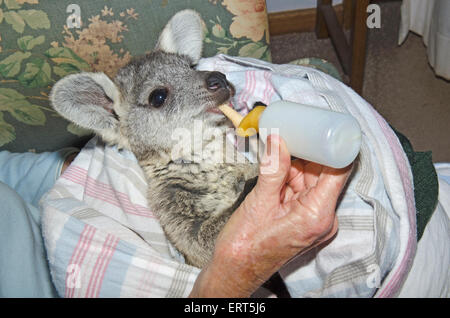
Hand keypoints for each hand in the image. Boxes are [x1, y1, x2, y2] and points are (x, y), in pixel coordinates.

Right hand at [189, 135, 352, 296]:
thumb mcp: (259, 201)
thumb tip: (279, 139)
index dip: (334, 146)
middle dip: (309, 150)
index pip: (338, 171)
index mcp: (317, 214)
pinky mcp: (303, 218)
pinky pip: (302, 189)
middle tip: (293, 129)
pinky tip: (278, 163)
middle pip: (324, 173)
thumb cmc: (246, 246)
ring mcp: (313, 219)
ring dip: (296, 162)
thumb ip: (272, 168)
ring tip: (280, 143)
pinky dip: (291, 175)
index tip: (325, 126)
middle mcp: (321, 217)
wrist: (235, 270)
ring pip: (311, 179)